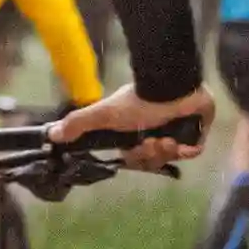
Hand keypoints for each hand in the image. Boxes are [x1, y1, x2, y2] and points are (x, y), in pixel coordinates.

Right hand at [51, 84, 213, 173]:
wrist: (171, 89)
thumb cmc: (138, 100)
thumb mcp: (104, 114)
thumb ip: (79, 123)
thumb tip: (51, 134)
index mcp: (137, 130)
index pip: (136, 157)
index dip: (135, 159)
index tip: (135, 151)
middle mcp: (157, 131)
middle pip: (153, 159)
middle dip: (150, 154)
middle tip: (151, 142)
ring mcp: (178, 131)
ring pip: (171, 157)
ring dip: (166, 150)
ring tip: (165, 137)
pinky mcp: (197, 130)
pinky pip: (193, 151)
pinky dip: (186, 149)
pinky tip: (179, 140)